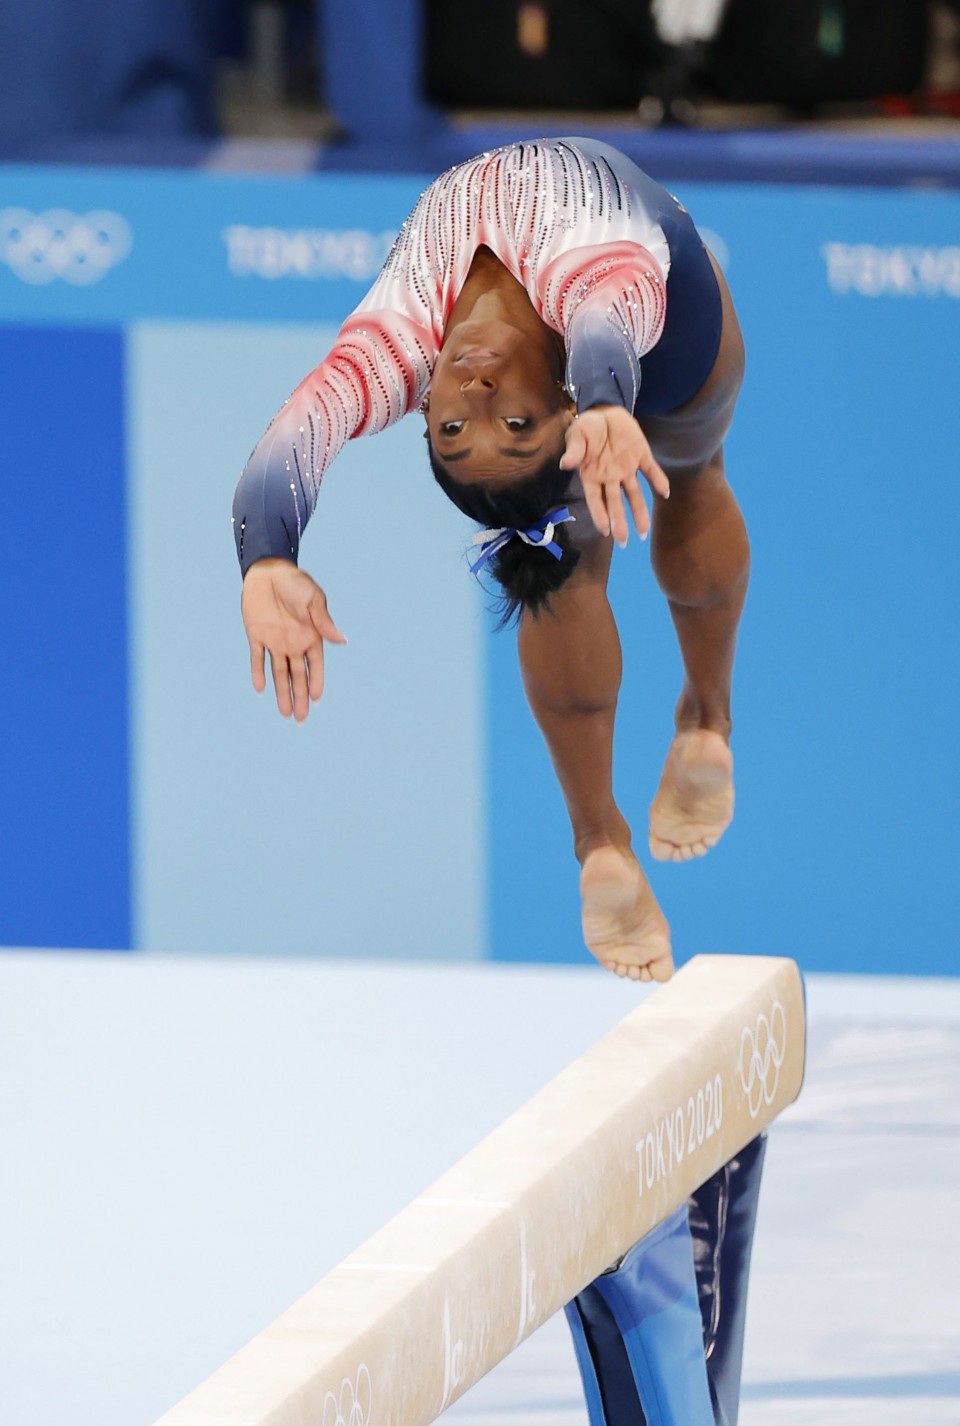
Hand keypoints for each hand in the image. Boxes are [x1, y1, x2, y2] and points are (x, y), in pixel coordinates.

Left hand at [240, 559, 345, 721]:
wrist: (268, 570)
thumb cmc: (296, 582)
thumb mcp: (313, 600)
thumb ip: (323, 622)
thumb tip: (342, 641)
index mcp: (311, 636)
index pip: (315, 666)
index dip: (317, 683)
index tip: (317, 700)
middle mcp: (293, 643)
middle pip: (298, 676)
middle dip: (300, 697)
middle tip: (301, 719)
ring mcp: (275, 641)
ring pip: (279, 673)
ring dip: (282, 693)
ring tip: (285, 713)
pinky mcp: (256, 635)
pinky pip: (257, 658)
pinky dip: (258, 673)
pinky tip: (260, 690)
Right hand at [559, 405, 669, 544]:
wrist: (604, 410)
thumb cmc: (586, 427)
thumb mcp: (576, 436)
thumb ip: (574, 451)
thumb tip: (565, 464)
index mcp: (592, 475)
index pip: (596, 500)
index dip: (600, 516)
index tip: (605, 531)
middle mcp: (611, 477)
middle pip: (615, 503)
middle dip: (619, 522)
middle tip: (624, 542)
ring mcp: (627, 468)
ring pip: (634, 493)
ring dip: (639, 511)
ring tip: (644, 531)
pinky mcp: (641, 455)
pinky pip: (651, 470)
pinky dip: (658, 480)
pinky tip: (665, 493)